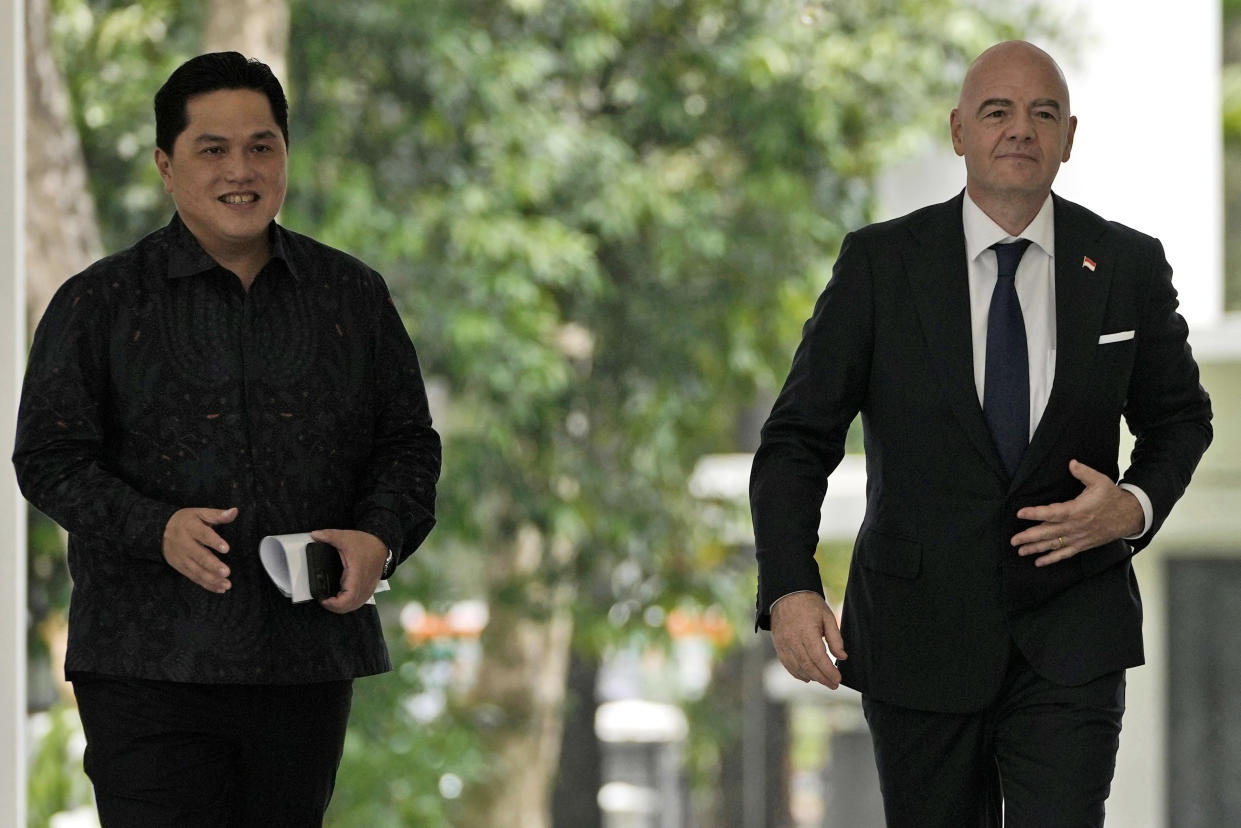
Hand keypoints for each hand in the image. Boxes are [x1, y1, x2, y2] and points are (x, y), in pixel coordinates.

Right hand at [163, 507, 237, 592]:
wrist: (160, 531)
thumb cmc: (186, 521)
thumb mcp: (200, 513)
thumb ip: (218, 515)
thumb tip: (234, 511)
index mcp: (190, 527)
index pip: (203, 534)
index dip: (214, 541)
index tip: (226, 548)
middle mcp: (184, 544)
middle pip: (199, 556)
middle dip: (212, 565)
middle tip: (226, 572)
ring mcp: (182, 557)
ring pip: (196, 570)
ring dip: (211, 579)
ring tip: (226, 584)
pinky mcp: (181, 567)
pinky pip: (194, 577)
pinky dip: (207, 584)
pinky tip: (219, 588)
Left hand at [311, 529, 386, 613]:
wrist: (382, 543)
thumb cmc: (365, 543)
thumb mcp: (345, 537)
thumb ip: (329, 535)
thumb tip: (314, 534)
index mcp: (358, 573)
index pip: (349, 597)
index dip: (336, 603)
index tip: (324, 599)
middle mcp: (364, 583)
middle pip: (351, 605)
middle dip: (335, 607)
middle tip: (324, 600)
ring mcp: (368, 587)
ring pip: (356, 605)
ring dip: (342, 606)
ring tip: (330, 600)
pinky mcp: (369, 588)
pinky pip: (359, 601)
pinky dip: (349, 603)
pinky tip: (340, 597)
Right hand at [770, 591, 847, 688]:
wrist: (786, 595)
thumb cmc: (809, 604)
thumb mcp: (827, 616)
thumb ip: (835, 638)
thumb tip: (842, 657)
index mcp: (806, 631)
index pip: (818, 658)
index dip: (829, 671)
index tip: (838, 679)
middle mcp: (793, 640)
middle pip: (808, 666)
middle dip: (822, 678)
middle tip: (834, 684)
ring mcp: (783, 644)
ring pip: (797, 668)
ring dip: (812, 677)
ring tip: (824, 680)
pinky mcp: (778, 646)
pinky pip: (787, 665)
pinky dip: (798, 673)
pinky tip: (808, 677)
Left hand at [1011, 459, 1143, 566]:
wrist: (1129, 516)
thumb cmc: (1112, 497)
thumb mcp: (1100, 481)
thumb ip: (1084, 472)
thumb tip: (1071, 463)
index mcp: (1077, 510)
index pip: (1053, 513)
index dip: (1036, 513)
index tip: (1020, 513)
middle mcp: (1076, 526)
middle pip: (1049, 533)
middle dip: (1030, 537)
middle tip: (1013, 540)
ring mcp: (1078, 538)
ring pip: (1054, 545)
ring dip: (1036, 549)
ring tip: (1020, 551)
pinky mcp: (1082, 545)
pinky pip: (1065, 554)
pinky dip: (1051, 559)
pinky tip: (1038, 562)